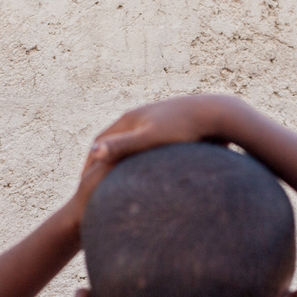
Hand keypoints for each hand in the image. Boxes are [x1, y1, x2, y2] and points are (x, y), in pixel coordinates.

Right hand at [75, 95, 242, 206]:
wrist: (214, 112)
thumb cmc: (184, 129)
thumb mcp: (149, 139)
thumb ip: (122, 147)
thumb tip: (94, 153)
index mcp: (129, 121)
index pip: (99, 144)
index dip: (88, 164)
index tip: (81, 184)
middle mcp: (138, 117)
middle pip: (110, 141)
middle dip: (100, 161)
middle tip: (91, 183)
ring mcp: (152, 120)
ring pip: (128, 142)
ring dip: (118, 158)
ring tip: (115, 178)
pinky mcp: (166, 126)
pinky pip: (144, 144)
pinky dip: (136, 158)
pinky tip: (142, 170)